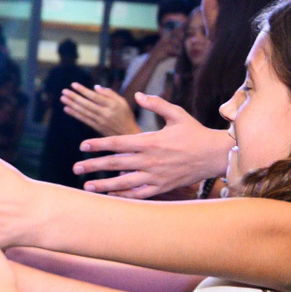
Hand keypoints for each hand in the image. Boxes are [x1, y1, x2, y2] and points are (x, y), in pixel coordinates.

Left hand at [59, 84, 137, 138]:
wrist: (129, 135)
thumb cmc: (126, 116)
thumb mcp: (122, 102)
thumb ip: (110, 94)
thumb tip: (95, 87)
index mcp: (112, 105)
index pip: (94, 96)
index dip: (83, 90)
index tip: (73, 85)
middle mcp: (105, 113)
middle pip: (87, 104)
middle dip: (74, 97)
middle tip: (64, 91)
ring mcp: (100, 121)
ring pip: (84, 112)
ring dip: (72, 105)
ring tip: (63, 98)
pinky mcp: (96, 128)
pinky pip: (84, 120)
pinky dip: (75, 114)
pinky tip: (67, 109)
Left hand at [73, 95, 230, 195]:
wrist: (214, 155)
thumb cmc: (194, 133)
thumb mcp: (177, 114)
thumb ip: (156, 104)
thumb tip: (137, 95)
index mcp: (150, 141)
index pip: (117, 143)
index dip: (98, 145)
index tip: (82, 146)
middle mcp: (150, 160)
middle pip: (115, 164)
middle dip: (93, 166)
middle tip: (76, 167)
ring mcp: (155, 176)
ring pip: (124, 182)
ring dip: (103, 184)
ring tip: (86, 186)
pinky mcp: (162, 187)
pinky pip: (139, 194)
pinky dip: (124, 196)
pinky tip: (111, 196)